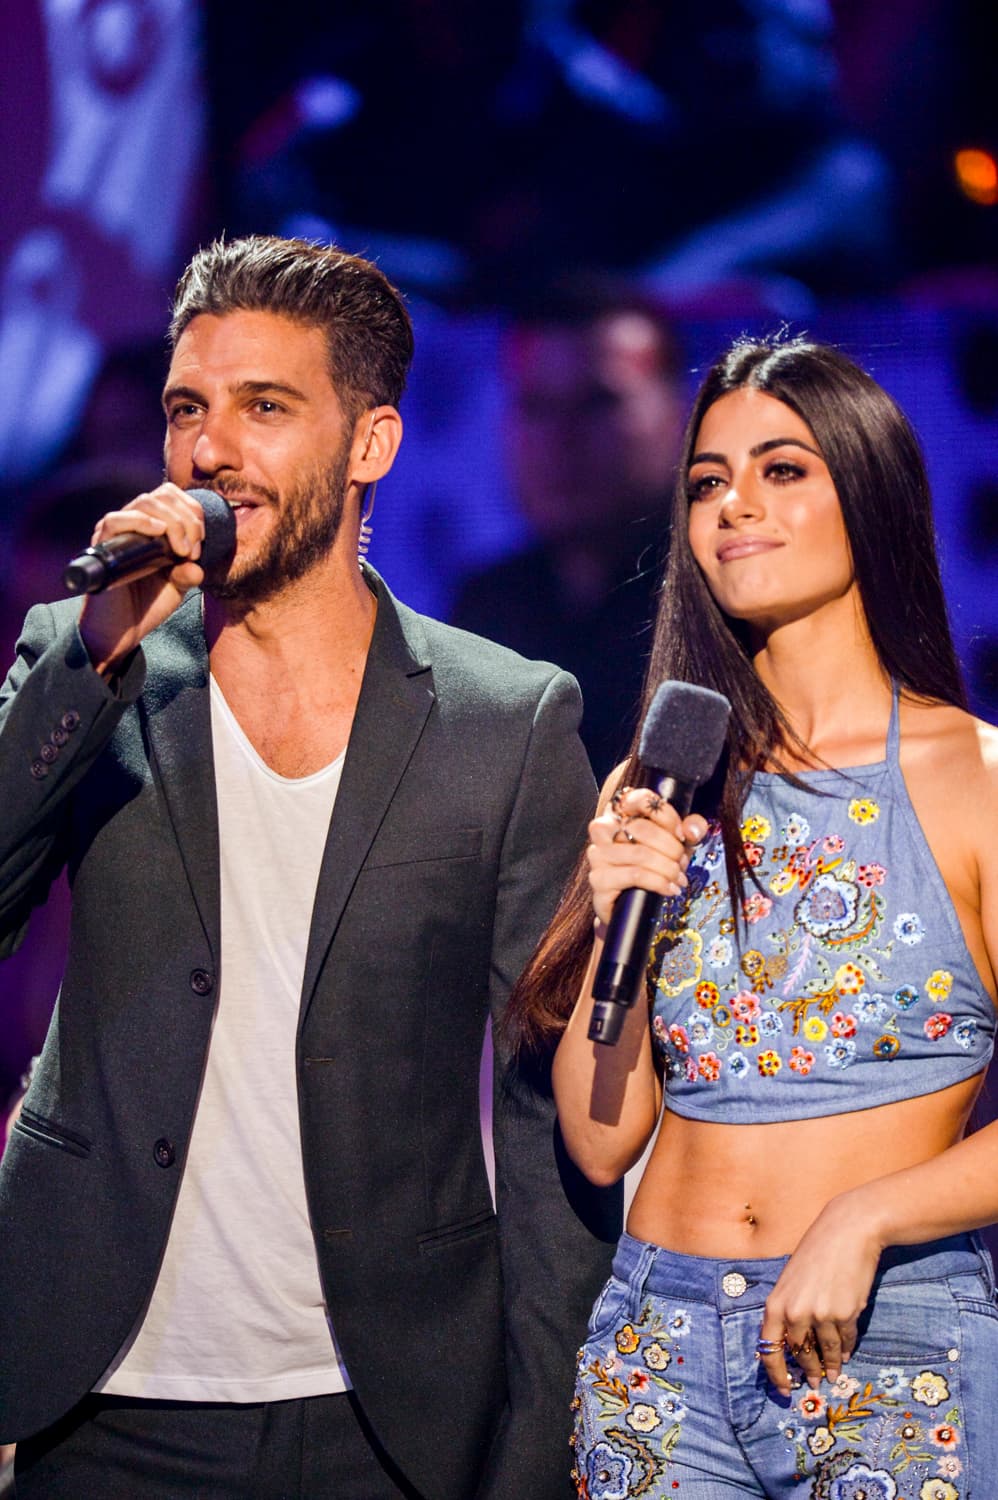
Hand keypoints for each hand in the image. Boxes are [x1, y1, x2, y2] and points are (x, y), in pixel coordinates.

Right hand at [79, 484, 208, 674]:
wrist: (122, 632)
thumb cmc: (146, 606)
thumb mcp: (177, 586)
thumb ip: (188, 572)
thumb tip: (196, 566)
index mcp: (152, 527)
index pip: (173, 496)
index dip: (193, 511)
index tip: (201, 543)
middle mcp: (133, 524)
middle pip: (163, 495)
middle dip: (187, 519)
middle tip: (192, 550)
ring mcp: (116, 533)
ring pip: (144, 503)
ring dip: (172, 522)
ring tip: (180, 551)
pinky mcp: (102, 546)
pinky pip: (115, 520)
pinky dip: (140, 521)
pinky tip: (158, 532)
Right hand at [586, 786, 707, 928]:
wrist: (631, 903)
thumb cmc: (652, 867)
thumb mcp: (675, 844)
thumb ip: (689, 830)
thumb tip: (692, 829)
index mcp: (619, 813)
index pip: (639, 799)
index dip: (666, 815)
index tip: (682, 834)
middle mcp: (603, 830)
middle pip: (641, 828)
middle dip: (671, 847)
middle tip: (682, 862)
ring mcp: (598, 855)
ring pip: (639, 854)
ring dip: (666, 867)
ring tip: (678, 878)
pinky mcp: (599, 880)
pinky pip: (634, 875)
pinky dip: (658, 882)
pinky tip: (669, 889)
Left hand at [756, 1197, 883, 1393]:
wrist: (848, 1232)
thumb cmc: (816, 1252)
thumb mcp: (791, 1280)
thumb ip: (789, 1310)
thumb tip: (794, 1345)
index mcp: (776, 1304)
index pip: (770, 1349)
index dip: (776, 1374)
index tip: (784, 1390)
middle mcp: (795, 1313)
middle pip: (800, 1355)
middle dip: (808, 1371)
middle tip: (813, 1383)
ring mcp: (821, 1315)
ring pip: (825, 1352)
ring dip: (830, 1366)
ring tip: (833, 1374)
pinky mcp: (845, 1314)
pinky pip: (844, 1341)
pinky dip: (845, 1350)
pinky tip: (845, 1355)